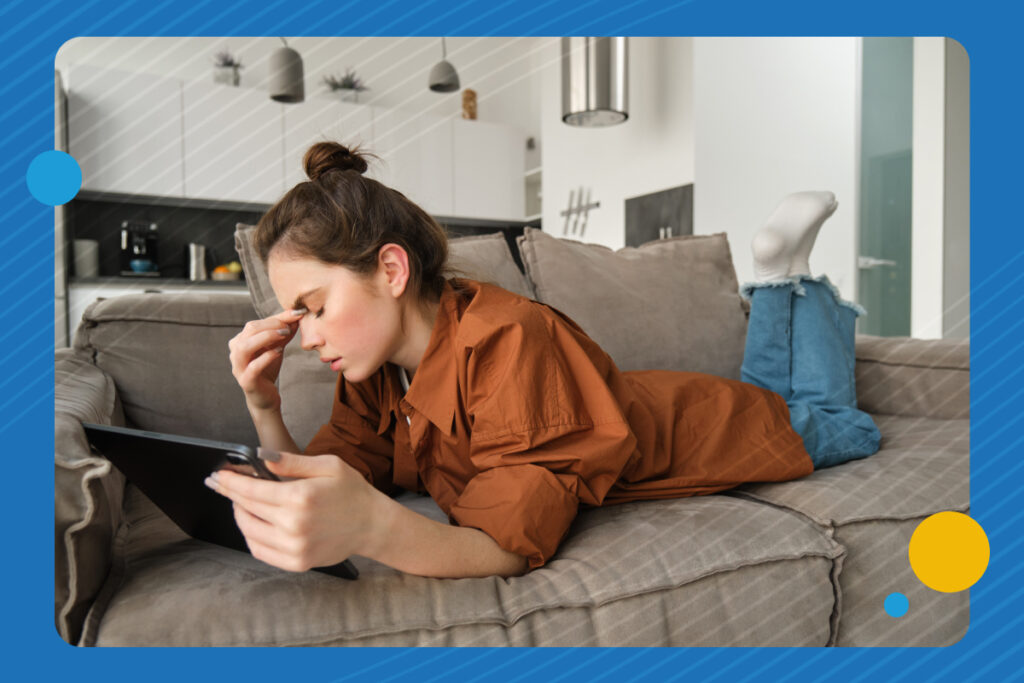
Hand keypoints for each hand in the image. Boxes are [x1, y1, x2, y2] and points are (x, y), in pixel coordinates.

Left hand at [205, 451, 379, 571]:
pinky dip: (250, 537)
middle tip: (222, 485)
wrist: (372, 525)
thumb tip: (260, 457)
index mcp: (300, 497)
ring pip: (249, 531)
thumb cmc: (352, 492)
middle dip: (230, 495)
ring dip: (239, 515)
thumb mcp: (327, 466)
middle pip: (246, 509)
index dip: (230, 481)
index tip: (218, 475)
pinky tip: (253, 523)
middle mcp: (294, 525)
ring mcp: (294, 547)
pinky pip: (260, 551)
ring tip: (240, 503)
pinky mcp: (296, 562)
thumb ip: (290, 462)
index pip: (251, 490)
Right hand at [227, 308, 306, 412]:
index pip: (255, 324)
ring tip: (284, 335)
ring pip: (245, 347)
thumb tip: (297, 314)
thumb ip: (284, 332)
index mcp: (240, 341)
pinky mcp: (246, 381)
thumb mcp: (277, 347)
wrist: (266, 396)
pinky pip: (253, 366)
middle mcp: (235, 352)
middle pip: (249, 330)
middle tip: (288, 326)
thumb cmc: (268, 369)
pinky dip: (266, 357)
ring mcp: (238, 367)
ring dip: (266, 337)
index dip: (276, 317)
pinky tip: (279, 352)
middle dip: (271, 325)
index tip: (296, 314)